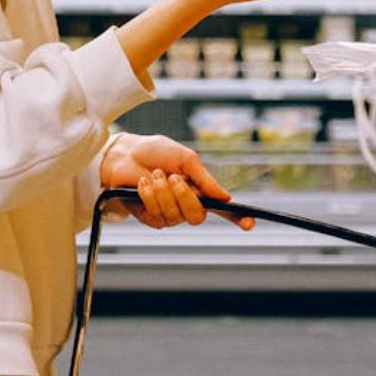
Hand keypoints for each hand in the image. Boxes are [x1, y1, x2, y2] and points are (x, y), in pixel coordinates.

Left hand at [99, 133, 254, 230]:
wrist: (125, 153)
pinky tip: (143, 183)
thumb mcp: (185, 159)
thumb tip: (226, 197)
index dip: (239, 218)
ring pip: (175, 216)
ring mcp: (169, 214)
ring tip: (155, 175)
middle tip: (173, 177)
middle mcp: (187, 205)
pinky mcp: (150, 218)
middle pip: (197, 216)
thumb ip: (204, 179)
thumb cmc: (156, 153)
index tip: (250, 223)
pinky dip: (150, 196)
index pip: (223, 210)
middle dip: (185, 197)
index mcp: (200, 191)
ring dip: (163, 193)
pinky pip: (157, 215)